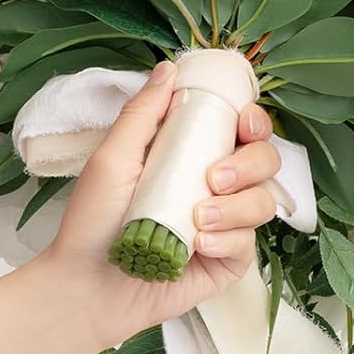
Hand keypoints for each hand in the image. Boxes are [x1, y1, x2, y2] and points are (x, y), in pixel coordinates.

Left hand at [46, 60, 278, 352]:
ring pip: (264, 201)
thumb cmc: (93, 221)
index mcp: (192, 154)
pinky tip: (197, 246)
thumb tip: (168, 67)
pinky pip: (249, 243)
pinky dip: (226, 240)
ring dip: (236, 207)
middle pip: (266, 160)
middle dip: (250, 163)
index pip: (241, 128)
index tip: (242, 124)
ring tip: (197, 219)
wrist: (88, 285)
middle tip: (214, 178)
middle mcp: (215, 186)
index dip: (253, 121)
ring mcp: (226, 225)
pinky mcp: (228, 262)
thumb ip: (143, 114)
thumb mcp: (112, 158)